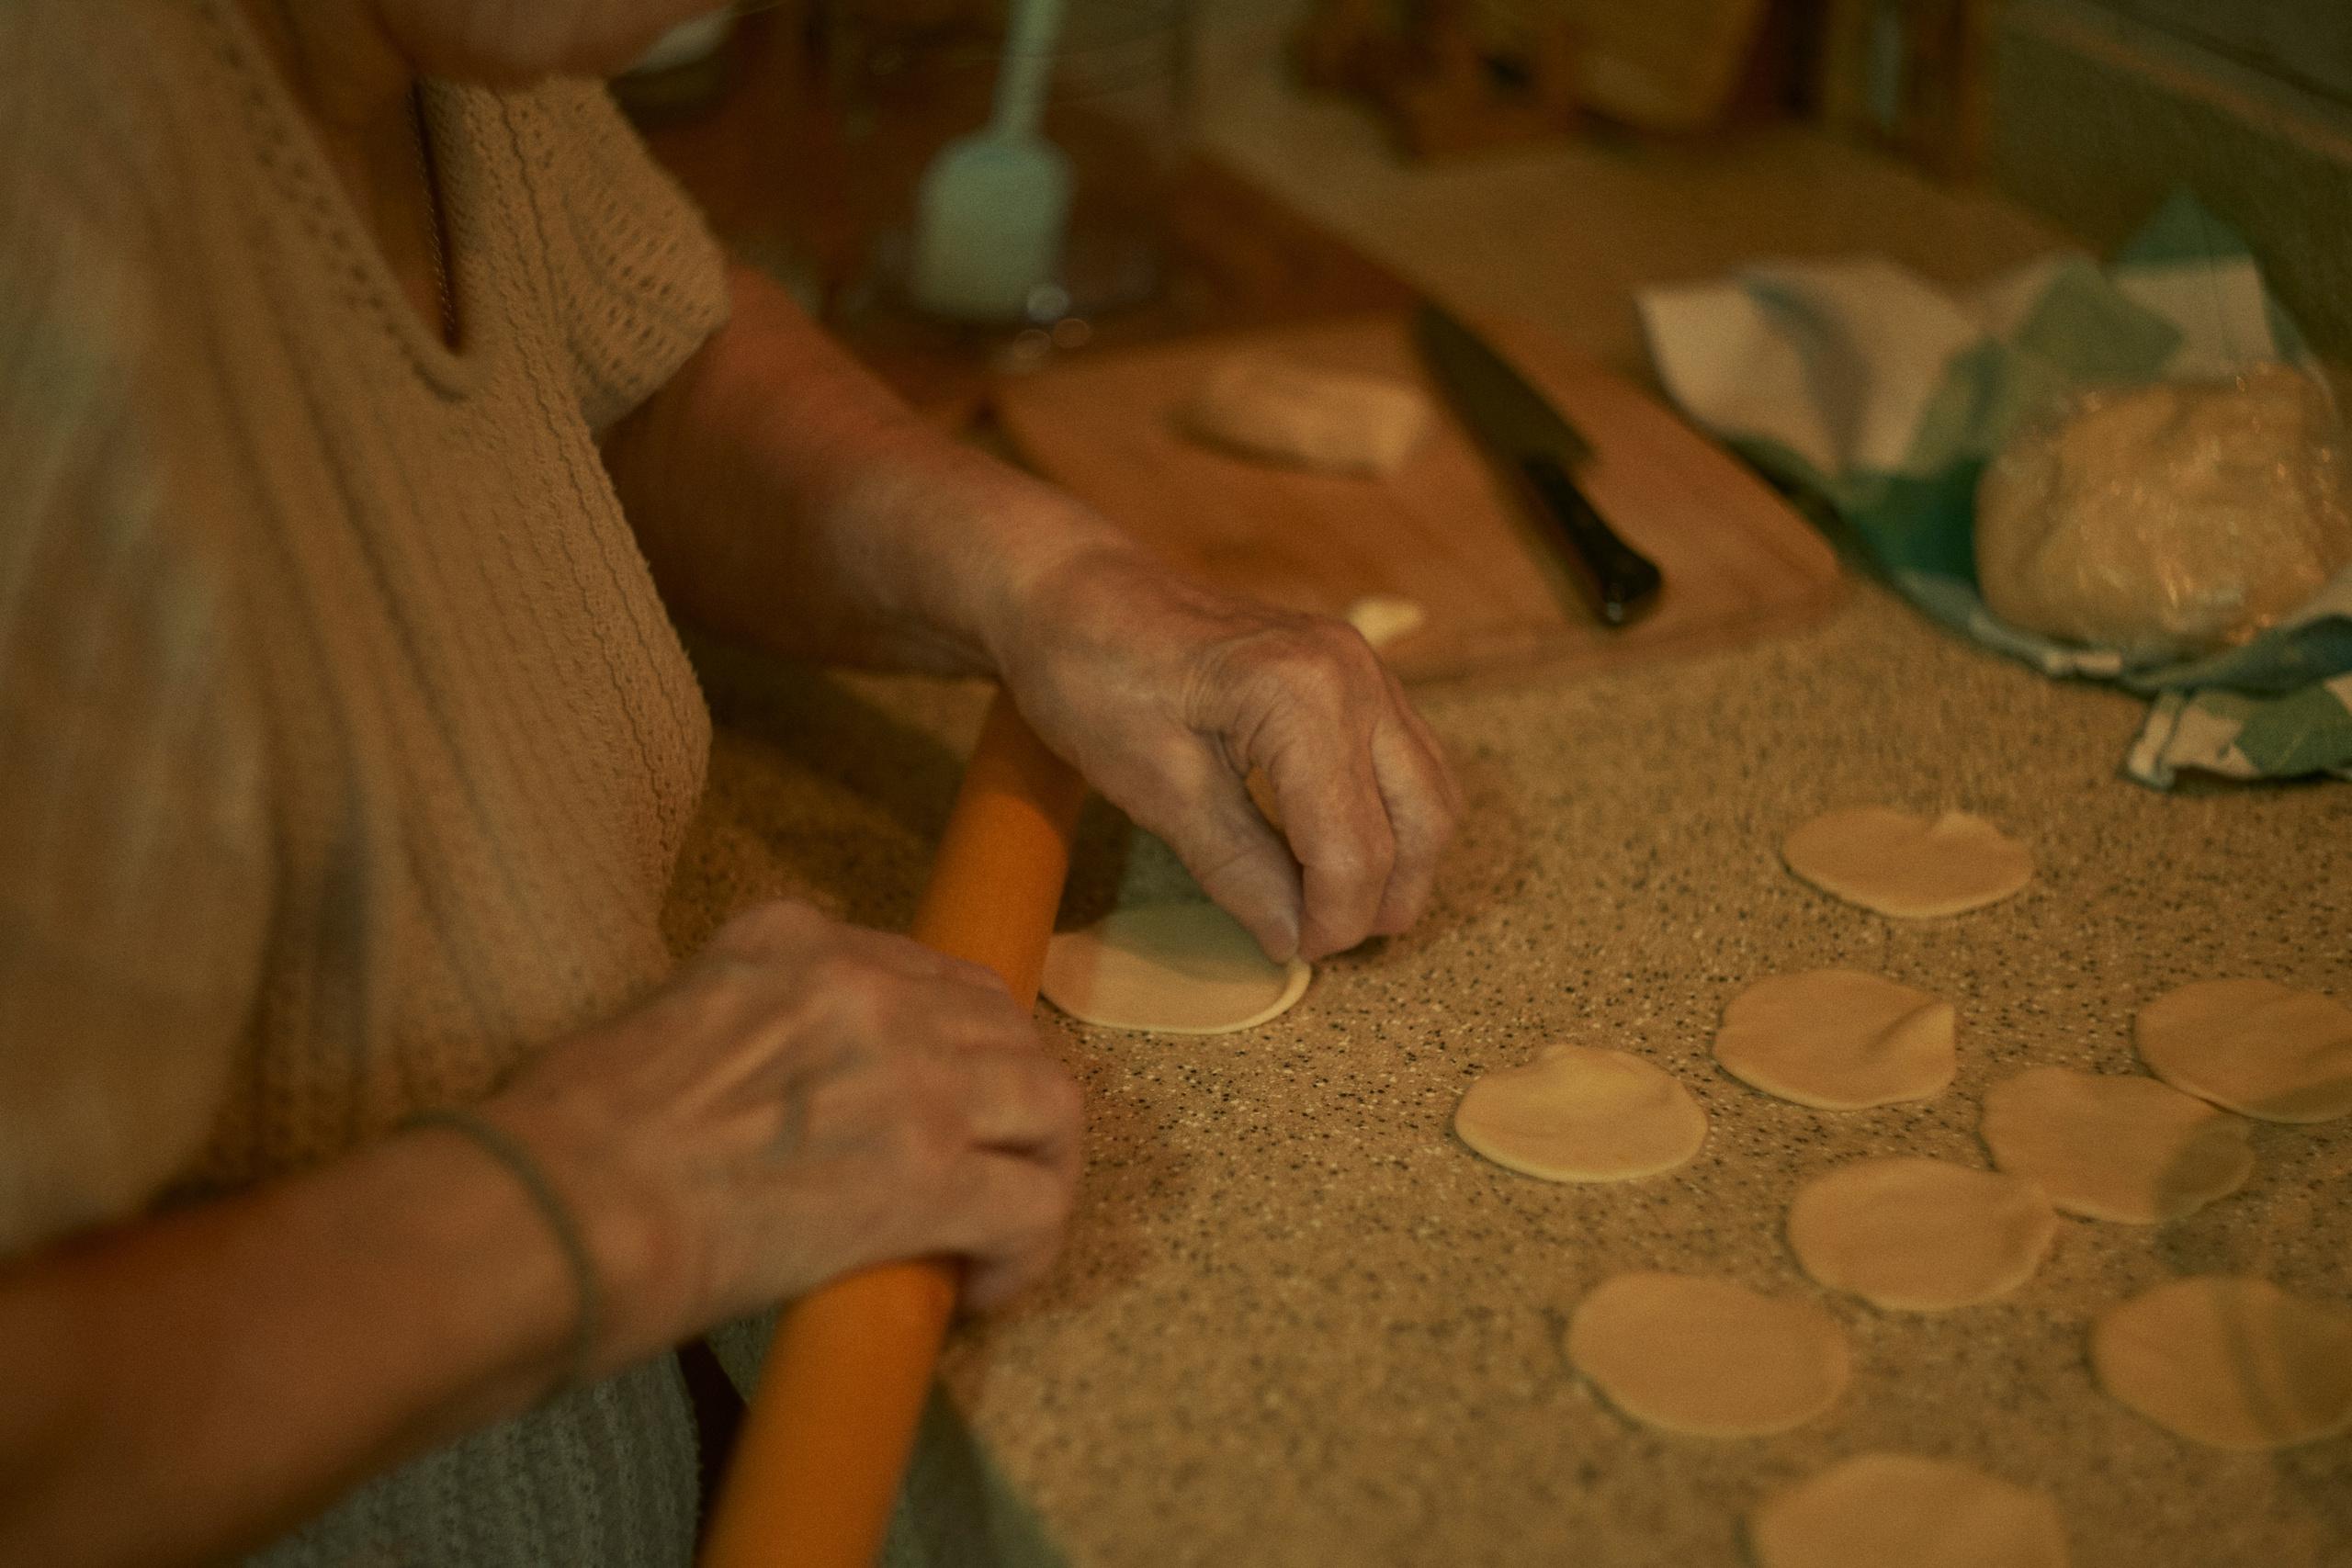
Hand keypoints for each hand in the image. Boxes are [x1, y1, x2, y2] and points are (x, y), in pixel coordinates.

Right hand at [480, 901, 1082, 1377]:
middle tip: (979, 1169)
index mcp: (788, 940)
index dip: (940, 1043)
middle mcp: (864, 983)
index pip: (913, 969)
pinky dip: (1026, 1250)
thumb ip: (733, 1041)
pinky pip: (1031, 1203)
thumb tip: (760, 1112)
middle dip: (1004, 1100)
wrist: (554, 1207)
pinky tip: (980, 1289)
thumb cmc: (562, 1143)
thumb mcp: (655, 1031)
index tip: (927, 1101)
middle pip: (998, 1025)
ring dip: (1038, 1170)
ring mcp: (908, 1072)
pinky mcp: (928, 1173)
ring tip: (997, 1234)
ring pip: (1046, 1103)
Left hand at [996, 535, 1462, 963]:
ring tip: (1338, 909)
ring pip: (1430, 791)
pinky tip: (1338, 853)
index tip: (1297, 951)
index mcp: (1304, 696)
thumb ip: (1237, 868)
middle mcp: (1355, 673)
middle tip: (1323, 941)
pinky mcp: (1355, 674)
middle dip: (1381, 897)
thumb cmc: (1095, 677)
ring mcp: (1364, 667)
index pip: (1356, 845)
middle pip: (1421, 820)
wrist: (1075, 594)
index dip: (1334, 919)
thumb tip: (1292, 941)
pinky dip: (1391, 819)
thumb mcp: (1157, 788)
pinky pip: (1408, 761)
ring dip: (1400, 861)